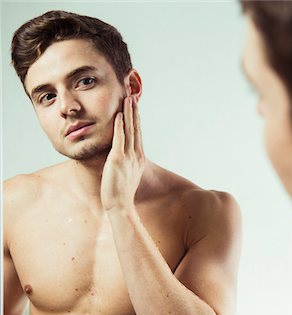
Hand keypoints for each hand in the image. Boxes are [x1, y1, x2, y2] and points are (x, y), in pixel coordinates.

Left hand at [101, 95, 144, 211]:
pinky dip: (120, 126)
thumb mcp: (125, 177)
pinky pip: (120, 139)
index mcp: (137, 160)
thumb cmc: (120, 195)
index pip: (137, 135)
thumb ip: (123, 166)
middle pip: (135, 129)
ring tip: (128, 99)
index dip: (136, 120)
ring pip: (129, 131)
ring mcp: (128, 157)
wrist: (120, 205)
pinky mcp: (118, 160)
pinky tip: (119, 115)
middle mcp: (135, 156)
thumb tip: (118, 160)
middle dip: (134, 112)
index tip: (134, 108)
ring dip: (129, 113)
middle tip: (132, 97)